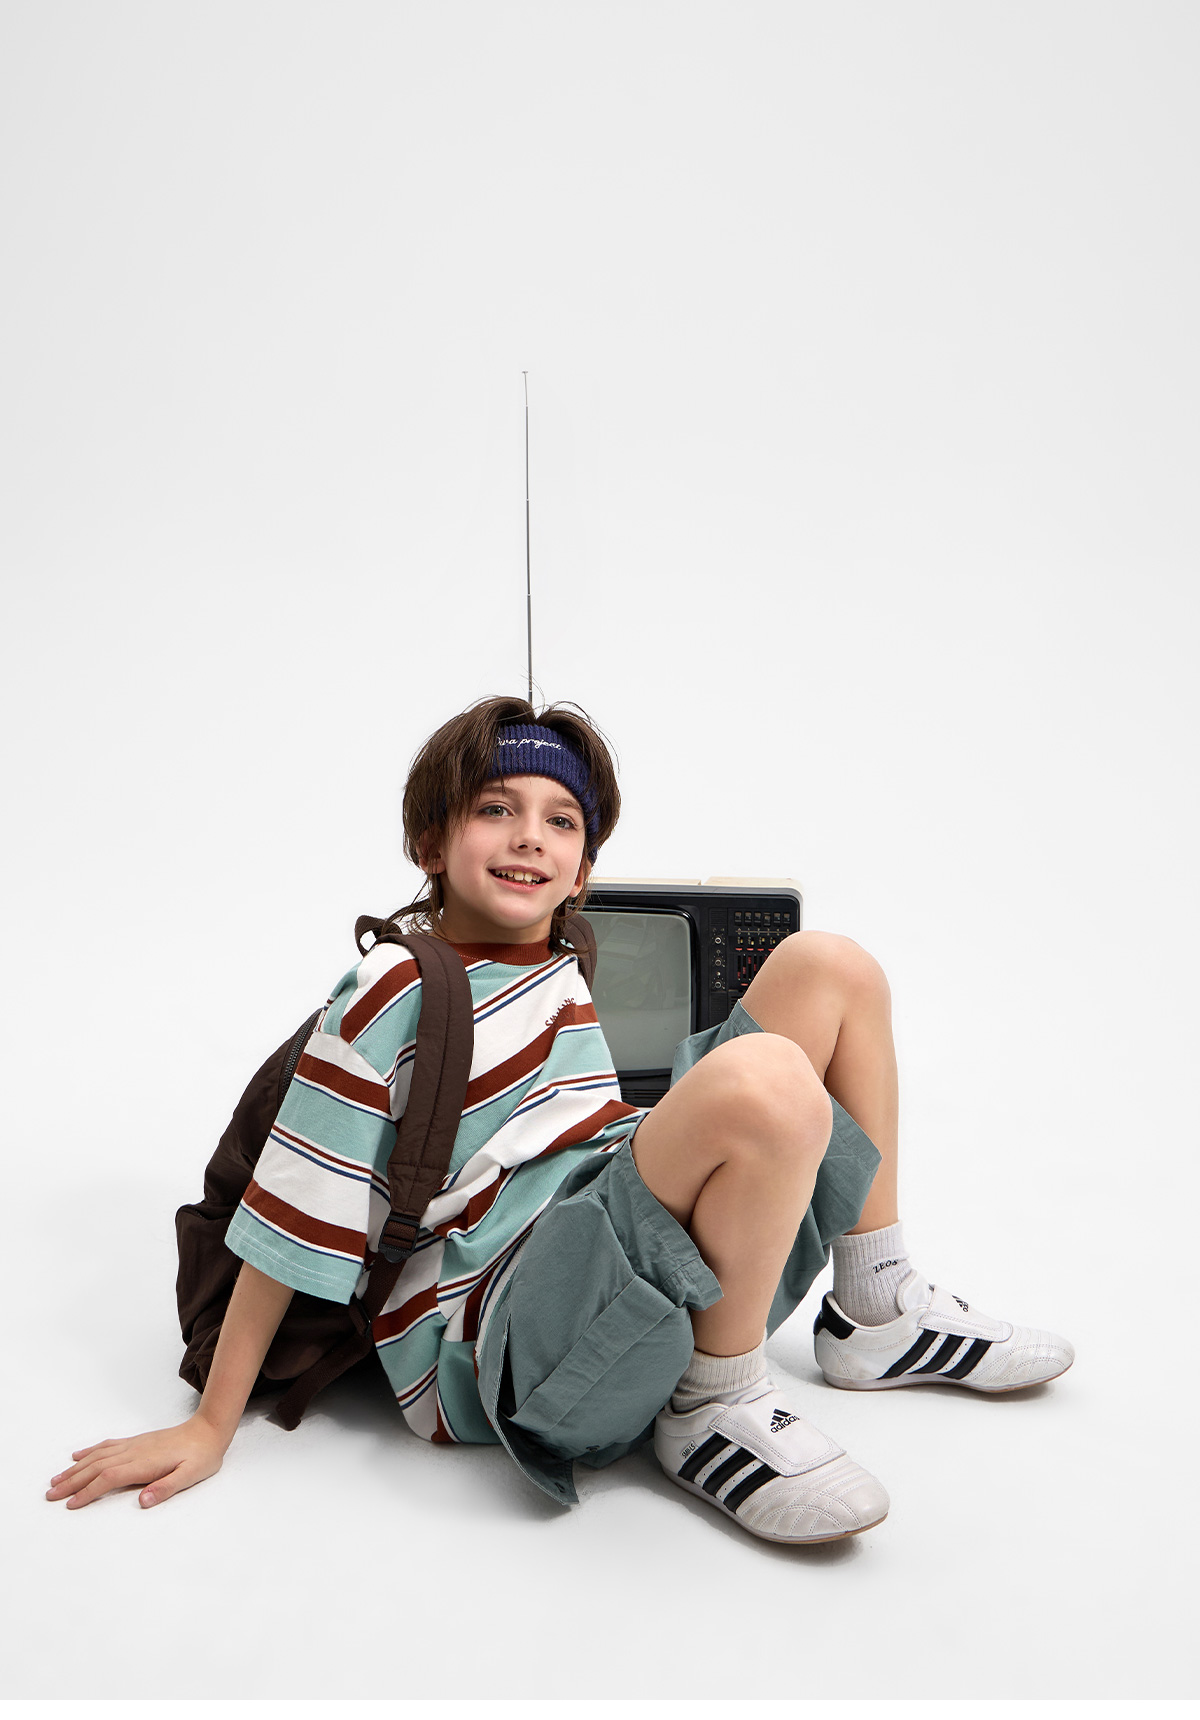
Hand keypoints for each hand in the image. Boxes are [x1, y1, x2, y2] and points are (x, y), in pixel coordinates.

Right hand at [45, 1415, 228, 1509]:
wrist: (209, 1430)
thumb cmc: (202, 1456)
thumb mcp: (190, 1476)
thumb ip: (166, 1487)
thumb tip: (143, 1500)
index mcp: (144, 1463)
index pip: (108, 1478)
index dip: (88, 1492)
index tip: (70, 1505)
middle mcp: (134, 1452)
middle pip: (96, 1467)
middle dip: (72, 1482)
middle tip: (50, 1495)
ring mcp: (133, 1445)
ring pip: (97, 1456)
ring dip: (75, 1469)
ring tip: (56, 1480)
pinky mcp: (136, 1442)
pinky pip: (107, 1446)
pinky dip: (89, 1451)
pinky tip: (78, 1456)